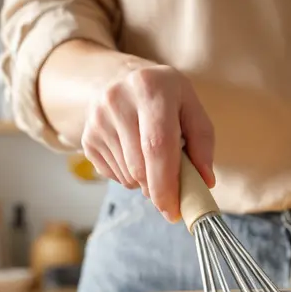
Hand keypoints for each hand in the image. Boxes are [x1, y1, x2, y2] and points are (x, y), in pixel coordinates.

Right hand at [80, 65, 215, 221]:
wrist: (122, 80)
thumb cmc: (165, 98)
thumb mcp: (191, 107)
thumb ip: (202, 142)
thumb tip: (204, 181)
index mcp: (150, 87)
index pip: (156, 146)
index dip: (166, 184)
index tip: (174, 211)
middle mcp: (117, 99)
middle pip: (139, 167)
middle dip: (158, 188)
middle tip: (171, 189)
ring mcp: (97, 119)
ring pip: (127, 176)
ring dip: (145, 180)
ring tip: (151, 156)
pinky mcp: (86, 137)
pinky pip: (113, 176)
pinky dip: (129, 176)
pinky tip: (133, 153)